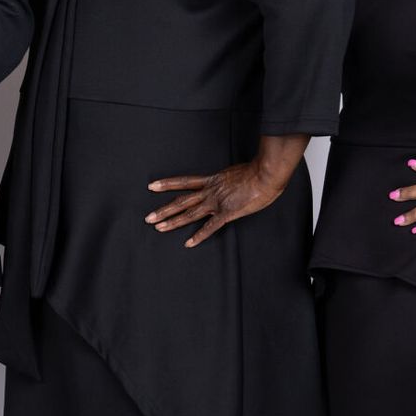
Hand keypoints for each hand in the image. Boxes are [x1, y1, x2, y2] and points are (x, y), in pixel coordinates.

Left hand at [145, 158, 291, 247]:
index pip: (184, 182)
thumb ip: (226, 181)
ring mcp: (217, 202)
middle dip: (163, 210)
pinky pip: (210, 227)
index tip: (152, 186)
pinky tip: (188, 243)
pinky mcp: (227, 213)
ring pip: (190, 214)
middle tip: (148, 217)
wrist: (266, 173)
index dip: (167, 184)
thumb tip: (226, 185)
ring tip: (158, 228)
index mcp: (212, 180)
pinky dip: (199, 236)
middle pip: (181, 201)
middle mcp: (210, 192)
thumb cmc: (256, 172)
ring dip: (173, 222)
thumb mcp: (234, 173)